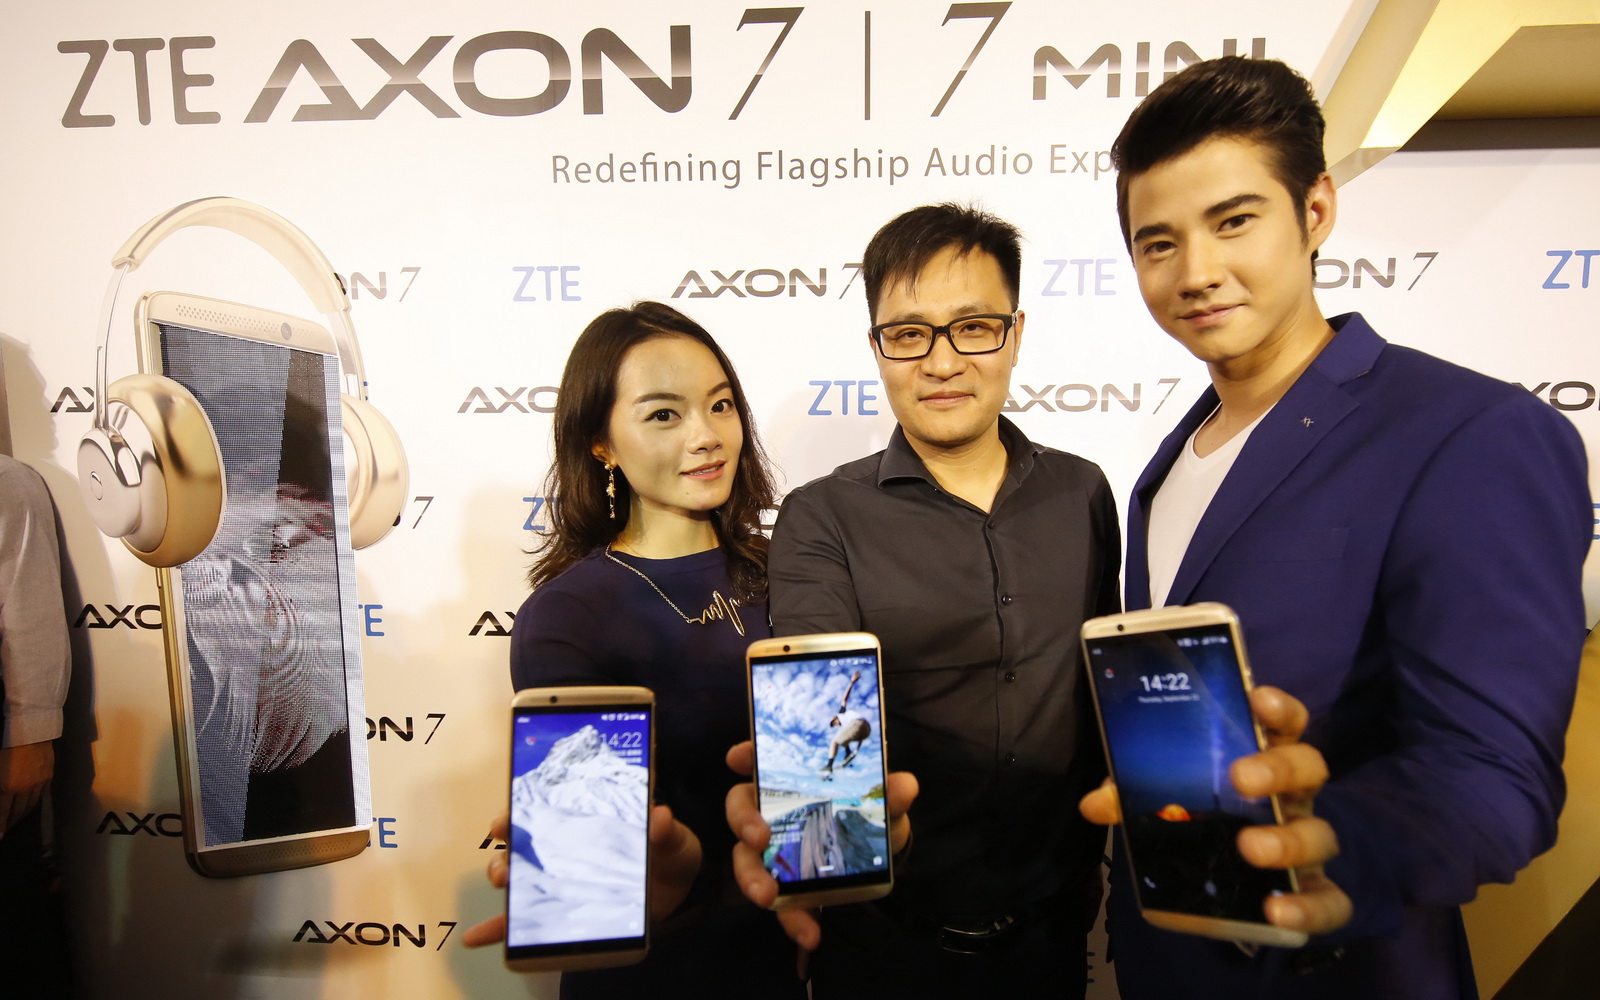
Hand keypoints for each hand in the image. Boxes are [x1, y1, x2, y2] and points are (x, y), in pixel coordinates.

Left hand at [0, 740, 54, 837]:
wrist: (30, 730)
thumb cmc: (6, 747)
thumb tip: (0, 797)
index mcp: (8, 787)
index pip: (3, 813)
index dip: (1, 826)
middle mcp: (25, 789)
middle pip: (17, 812)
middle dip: (10, 823)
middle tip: (6, 829)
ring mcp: (39, 783)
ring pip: (30, 805)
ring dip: (22, 815)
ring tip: (15, 820)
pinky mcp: (48, 776)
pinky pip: (41, 795)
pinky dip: (34, 803)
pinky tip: (29, 806)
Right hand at [461, 805, 704, 948]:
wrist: (676, 893)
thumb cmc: (666, 855)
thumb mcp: (671, 840)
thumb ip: (665, 830)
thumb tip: (661, 816)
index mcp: (583, 823)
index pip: (541, 811)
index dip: (517, 811)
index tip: (506, 819)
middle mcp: (562, 849)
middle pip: (519, 843)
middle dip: (504, 845)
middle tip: (505, 851)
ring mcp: (557, 882)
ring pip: (515, 877)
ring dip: (500, 876)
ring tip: (504, 884)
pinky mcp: (559, 914)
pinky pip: (519, 923)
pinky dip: (495, 930)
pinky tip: (474, 938)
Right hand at [724, 740, 917, 951]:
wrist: (878, 865)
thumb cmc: (870, 820)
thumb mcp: (885, 809)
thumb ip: (893, 797)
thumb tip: (905, 785)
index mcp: (793, 783)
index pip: (760, 760)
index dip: (745, 755)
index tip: (736, 759)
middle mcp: (773, 813)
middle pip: (740, 808)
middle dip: (743, 821)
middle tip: (759, 837)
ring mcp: (772, 852)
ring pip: (746, 860)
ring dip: (752, 878)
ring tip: (768, 897)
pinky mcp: (784, 888)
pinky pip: (779, 904)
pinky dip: (792, 919)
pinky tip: (810, 934)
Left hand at [1078, 686, 1351, 935]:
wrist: (1226, 880)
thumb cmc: (1201, 818)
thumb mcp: (1163, 798)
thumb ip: (1131, 794)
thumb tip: (1095, 804)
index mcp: (1262, 760)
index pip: (1283, 722)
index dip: (1278, 707)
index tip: (1258, 698)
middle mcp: (1291, 797)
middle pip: (1308, 767)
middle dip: (1278, 768)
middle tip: (1241, 778)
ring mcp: (1306, 842)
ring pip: (1319, 833)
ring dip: (1288, 840)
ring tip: (1251, 848)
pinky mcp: (1312, 891)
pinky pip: (1330, 900)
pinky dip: (1309, 908)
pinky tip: (1278, 912)